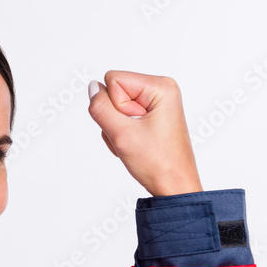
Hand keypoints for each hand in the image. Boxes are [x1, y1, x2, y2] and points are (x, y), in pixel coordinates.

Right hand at [87, 71, 202, 196]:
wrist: (174, 186)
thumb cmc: (158, 163)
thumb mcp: (122, 135)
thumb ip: (101, 108)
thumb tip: (92, 87)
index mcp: (160, 86)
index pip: (113, 80)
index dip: (114, 106)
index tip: (133, 127)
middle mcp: (160, 89)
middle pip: (114, 92)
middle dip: (115, 118)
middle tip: (133, 138)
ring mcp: (156, 103)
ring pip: (115, 107)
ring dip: (118, 129)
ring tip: (135, 143)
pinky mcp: (151, 115)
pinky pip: (122, 117)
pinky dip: (122, 133)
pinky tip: (136, 145)